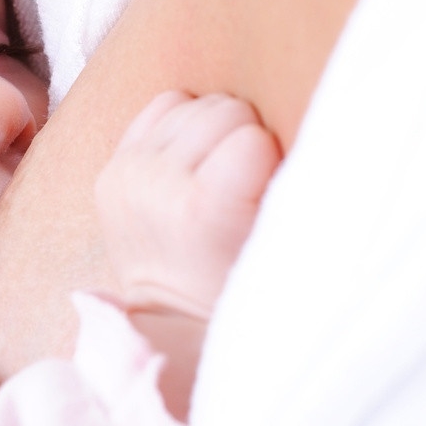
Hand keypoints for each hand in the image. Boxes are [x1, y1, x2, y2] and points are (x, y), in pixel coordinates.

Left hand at [95, 91, 280, 320]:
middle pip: (225, 109)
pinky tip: (190, 163)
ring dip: (214, 132)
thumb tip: (312, 131)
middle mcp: (157, 186)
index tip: (262, 193)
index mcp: (204, 209)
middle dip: (244, 137)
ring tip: (216, 175)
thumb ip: (293, 186)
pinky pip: (161, 108)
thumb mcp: (281, 246)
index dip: (269, 159)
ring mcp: (129, 174)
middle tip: (242, 184)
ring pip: (194, 104)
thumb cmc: (244, 281)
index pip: (254, 137)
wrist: (176, 320)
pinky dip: (182, 126)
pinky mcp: (112, 168)